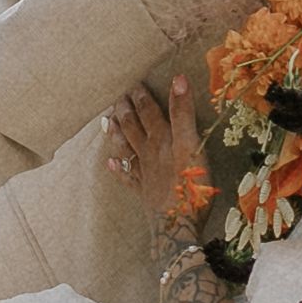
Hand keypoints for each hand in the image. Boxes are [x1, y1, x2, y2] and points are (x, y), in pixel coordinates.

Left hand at [104, 75, 211, 231]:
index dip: (143, 96)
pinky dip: (119, 168)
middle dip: (127, 109)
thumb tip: (178, 79)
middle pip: (135, 126)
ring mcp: (145, 172)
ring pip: (127, 146)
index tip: (136, 82)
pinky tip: (111, 162)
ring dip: (118, 131)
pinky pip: (128, 176)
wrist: (178, 223)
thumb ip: (183, 113)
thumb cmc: (191, 184)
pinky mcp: (145, 192)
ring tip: (109, 120)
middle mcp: (150, 152)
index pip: (151, 111)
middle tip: (120, 95)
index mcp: (162, 138)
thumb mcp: (192, 143)